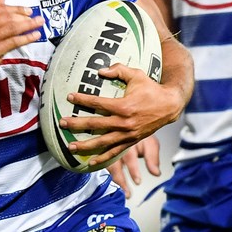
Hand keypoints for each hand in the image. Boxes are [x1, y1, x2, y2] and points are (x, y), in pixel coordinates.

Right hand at [0, 0, 44, 85]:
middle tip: (37, 17)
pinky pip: (14, 42)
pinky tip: (35, 35)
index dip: (16, 9)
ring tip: (39, 23)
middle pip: (7, 17)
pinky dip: (26, 37)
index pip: (0, 10)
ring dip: (28, 25)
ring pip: (12, 28)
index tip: (27, 10)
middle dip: (24, 16)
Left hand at [61, 64, 182, 161]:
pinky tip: (91, 162)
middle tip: (62, 123)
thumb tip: (100, 70)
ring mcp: (128, 134)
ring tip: (70, 146)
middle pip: (95, 124)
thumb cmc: (151, 88)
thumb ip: (118, 70)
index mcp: (124, 106)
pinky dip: (103, 158)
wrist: (170, 106)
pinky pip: (115, 151)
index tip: (70, 97)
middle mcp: (124, 122)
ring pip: (102, 142)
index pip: (97, 103)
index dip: (82, 100)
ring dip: (85, 145)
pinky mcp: (132, 141)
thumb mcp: (137, 75)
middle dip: (77, 124)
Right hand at [106, 136, 161, 197]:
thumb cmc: (139, 135)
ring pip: (107, 165)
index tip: (138, 182)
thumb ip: (152, 158)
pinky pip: (101, 165)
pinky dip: (106, 176)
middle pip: (114, 163)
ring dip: (114, 180)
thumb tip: (156, 174)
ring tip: (121, 192)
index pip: (129, 156)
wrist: (128, 125)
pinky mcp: (102, 153)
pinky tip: (110, 184)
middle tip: (127, 193)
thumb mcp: (149, 143)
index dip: (133, 170)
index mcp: (129, 141)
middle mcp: (116, 144)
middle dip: (120, 179)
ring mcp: (107, 149)